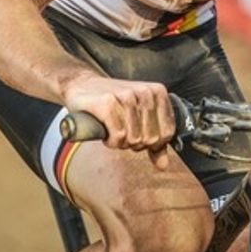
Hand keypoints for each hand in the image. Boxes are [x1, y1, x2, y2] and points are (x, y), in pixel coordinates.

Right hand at [61, 75, 176, 168]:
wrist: (82, 86)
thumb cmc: (114, 105)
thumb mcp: (139, 119)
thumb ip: (154, 142)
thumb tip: (163, 165)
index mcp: (158, 92)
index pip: (167, 132)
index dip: (153, 143)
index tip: (139, 136)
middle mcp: (145, 92)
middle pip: (151, 138)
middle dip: (135, 143)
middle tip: (123, 132)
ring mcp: (126, 95)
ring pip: (134, 138)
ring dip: (121, 142)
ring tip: (113, 129)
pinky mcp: (107, 102)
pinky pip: (118, 136)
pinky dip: (111, 141)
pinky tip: (105, 131)